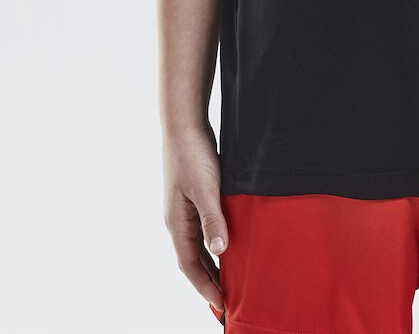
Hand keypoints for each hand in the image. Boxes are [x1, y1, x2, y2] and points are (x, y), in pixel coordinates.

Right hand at [162, 122, 228, 312]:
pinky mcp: (194, 196)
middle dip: (208, 282)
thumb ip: (212, 219)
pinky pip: (204, 229)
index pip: (190, 265)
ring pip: (199, 245)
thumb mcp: (206, 188)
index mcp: (176, 222)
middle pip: (193, 260)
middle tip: (227, 303)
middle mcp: (178, 219)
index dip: (205, 287)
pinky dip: (214, 243)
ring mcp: (185, 208)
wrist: (184, 124)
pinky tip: (227, 245)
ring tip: (229, 282)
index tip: (222, 306)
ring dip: (212, 264)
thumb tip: (219, 250)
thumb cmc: (193, 154)